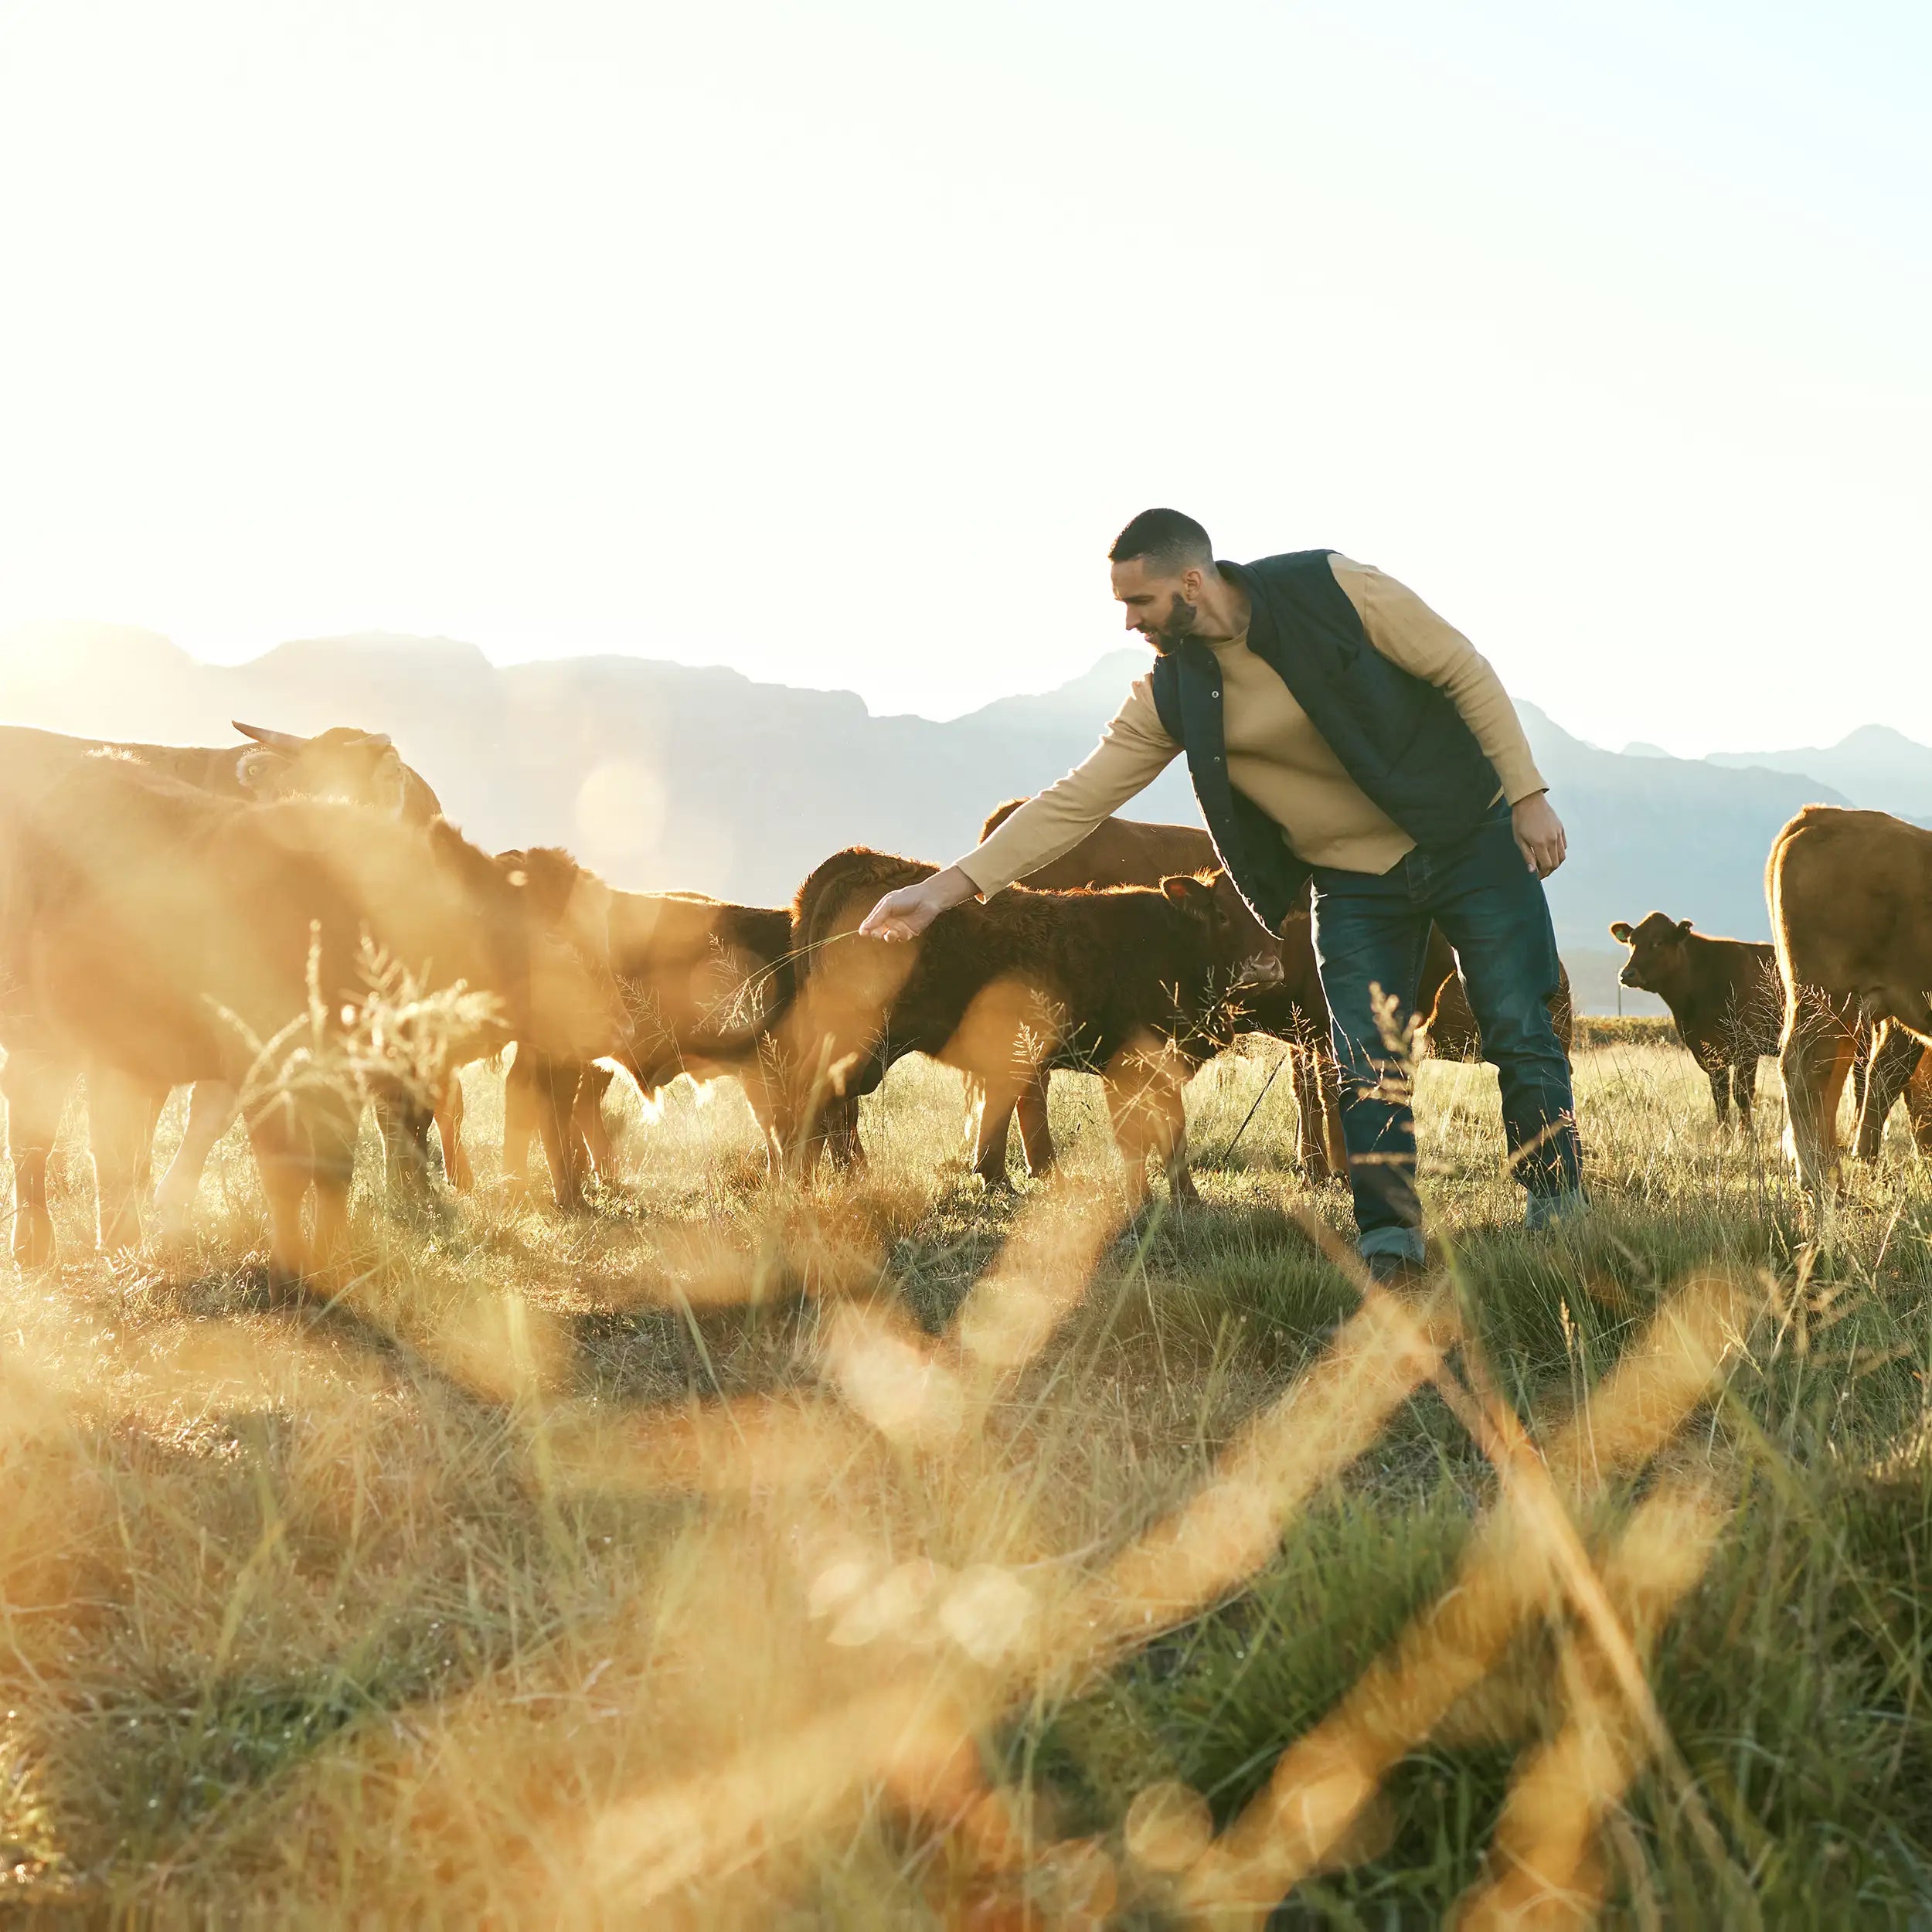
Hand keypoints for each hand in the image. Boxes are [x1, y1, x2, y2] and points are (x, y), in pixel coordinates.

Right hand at [858, 864, 976, 940]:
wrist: (928, 899)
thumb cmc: (907, 897)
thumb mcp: (888, 905)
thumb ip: (876, 917)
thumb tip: (862, 930)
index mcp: (882, 912)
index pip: (871, 923)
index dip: (866, 929)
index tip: (863, 933)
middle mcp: (889, 920)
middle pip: (877, 932)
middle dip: (876, 934)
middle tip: (877, 933)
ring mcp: (899, 927)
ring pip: (888, 938)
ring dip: (888, 937)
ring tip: (891, 932)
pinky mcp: (909, 932)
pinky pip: (900, 939)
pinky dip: (900, 936)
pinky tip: (903, 931)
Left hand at [1511, 792, 1566, 877]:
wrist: (1529, 801)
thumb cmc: (1521, 820)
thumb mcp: (1519, 839)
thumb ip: (1527, 856)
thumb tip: (1532, 871)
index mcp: (1540, 843)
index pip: (1547, 865)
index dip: (1543, 873)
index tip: (1538, 876)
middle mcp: (1552, 840)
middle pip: (1556, 863)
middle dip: (1549, 870)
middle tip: (1541, 872)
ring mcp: (1558, 834)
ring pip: (1562, 855)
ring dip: (1555, 863)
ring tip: (1546, 864)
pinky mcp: (1561, 829)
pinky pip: (1564, 845)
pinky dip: (1559, 852)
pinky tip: (1551, 852)